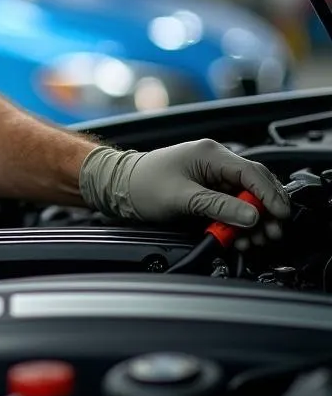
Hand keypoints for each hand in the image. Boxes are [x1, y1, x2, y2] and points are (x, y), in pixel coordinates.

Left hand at [78, 139, 289, 237]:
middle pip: (254, 186)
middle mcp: (214, 162)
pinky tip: (237, 236)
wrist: (115, 187)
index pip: (253, 173)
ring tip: (252, 241)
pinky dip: (237, 222)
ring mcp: (210, 176)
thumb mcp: (181, 198)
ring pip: (245, 199)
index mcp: (210, 154)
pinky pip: (231, 205)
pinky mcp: (205, 191)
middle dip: (265, 212)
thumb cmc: (140, 184)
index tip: (279, 217)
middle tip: (270, 234)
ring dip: (251, 221)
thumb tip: (251, 216)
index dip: (270, 196)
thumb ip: (218, 207)